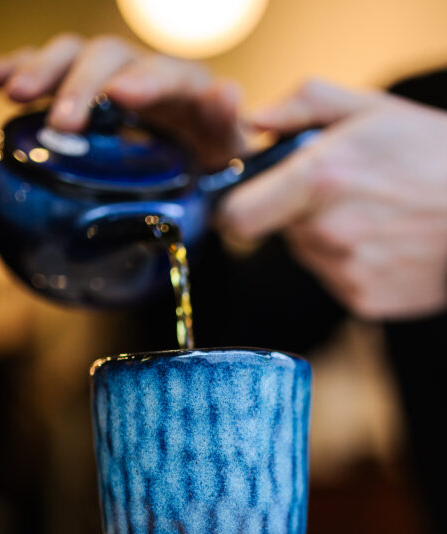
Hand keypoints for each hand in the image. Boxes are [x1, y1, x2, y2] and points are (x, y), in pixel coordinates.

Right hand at [0, 34, 243, 169]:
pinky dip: (14, 71)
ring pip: (72, 56)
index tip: (122, 98)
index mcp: (187, 90)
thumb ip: (228, 128)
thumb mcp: (231, 156)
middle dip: (83, 84)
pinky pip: (45, 73)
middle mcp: (144, 75)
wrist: (198, 166)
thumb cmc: (215, 166)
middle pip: (110, 57)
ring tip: (15, 94)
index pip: (168, 74)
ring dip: (42, 71)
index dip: (146, 82)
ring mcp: (109, 80)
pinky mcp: (82, 93)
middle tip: (64, 122)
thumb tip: (227, 95)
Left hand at [218, 79, 446, 318]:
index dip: (236, 206)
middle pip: (275, 233)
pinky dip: (349, 262)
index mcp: (320, 179)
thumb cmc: (434, 154)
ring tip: (371, 215)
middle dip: (293, 212)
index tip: (250, 196)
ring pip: (307, 255)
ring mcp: (345, 272)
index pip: (235, 216)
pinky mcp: (362, 300)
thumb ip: (303, 105)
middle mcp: (327, 233)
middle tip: (340, 191)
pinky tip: (384, 242)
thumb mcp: (372, 108)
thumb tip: (255, 122)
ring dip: (324, 236)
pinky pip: (334, 278)